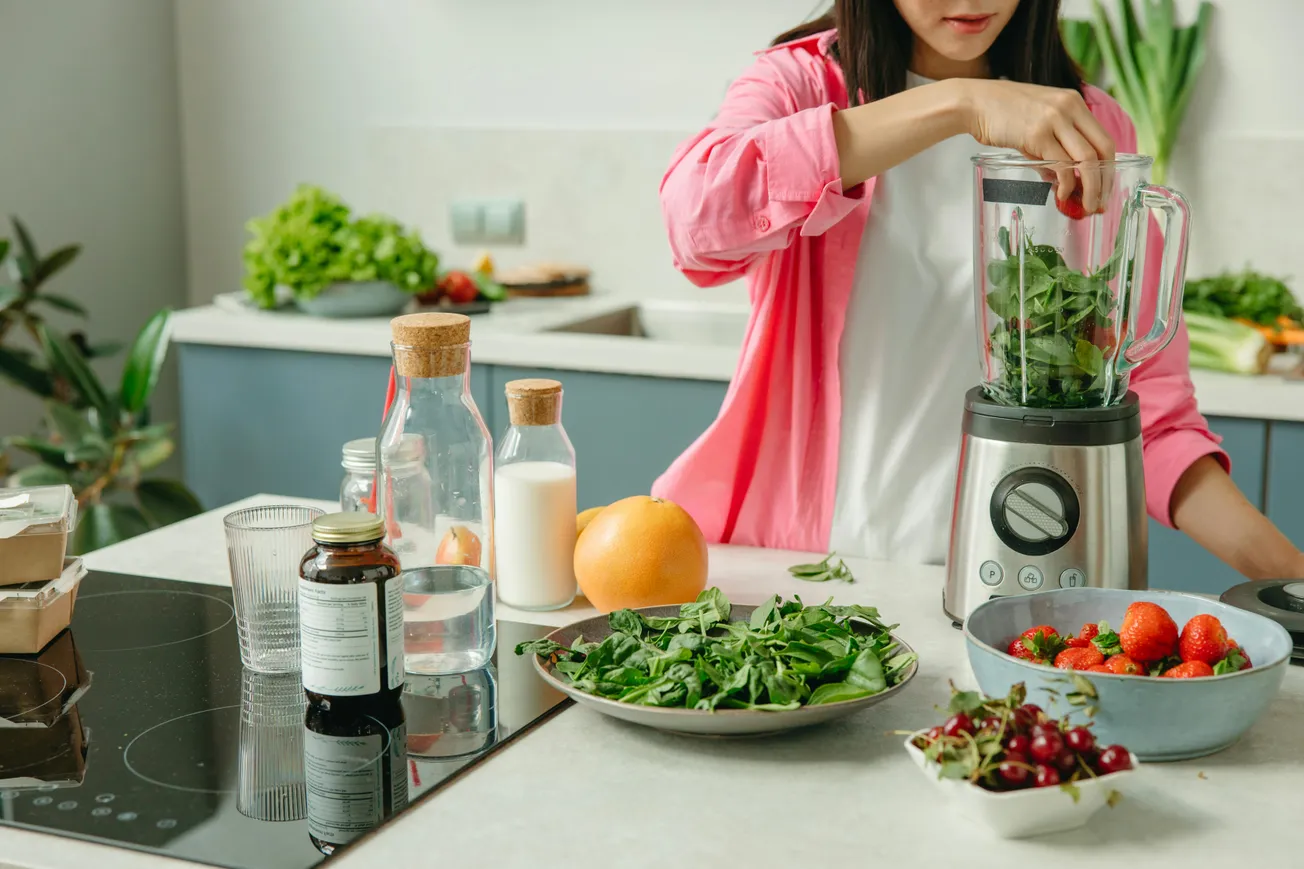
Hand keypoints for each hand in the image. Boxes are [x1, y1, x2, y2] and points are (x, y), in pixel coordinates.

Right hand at [958, 80, 1116, 213]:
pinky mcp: (1037, 135)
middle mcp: (1069, 108)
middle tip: (1100, 203)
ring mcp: (1054, 120)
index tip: (1104, 189)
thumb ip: (1052, 146)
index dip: (1109, 167)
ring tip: (1086, 207)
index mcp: (1073, 102)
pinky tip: (1061, 195)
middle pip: (1103, 149)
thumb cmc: (999, 113)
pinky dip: (1066, 184)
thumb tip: (1060, 179)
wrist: (973, 103)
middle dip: (1105, 181)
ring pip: (1087, 159)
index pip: (1104, 138)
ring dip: (1091, 188)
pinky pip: (1062, 165)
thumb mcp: (1036, 122)